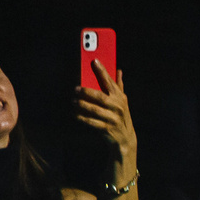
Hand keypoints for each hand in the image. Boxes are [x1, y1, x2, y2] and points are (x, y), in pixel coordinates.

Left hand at [73, 61, 137, 175]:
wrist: (125, 138)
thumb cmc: (120, 115)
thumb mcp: (122, 101)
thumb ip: (118, 86)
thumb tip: (118, 70)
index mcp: (120, 97)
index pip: (110, 82)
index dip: (102, 71)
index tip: (94, 61)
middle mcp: (118, 107)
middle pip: (100, 97)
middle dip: (87, 92)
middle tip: (76, 88)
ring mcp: (112, 118)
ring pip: (95, 110)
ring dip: (82, 105)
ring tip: (73, 101)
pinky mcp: (107, 129)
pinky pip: (92, 122)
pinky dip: (82, 118)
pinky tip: (74, 114)